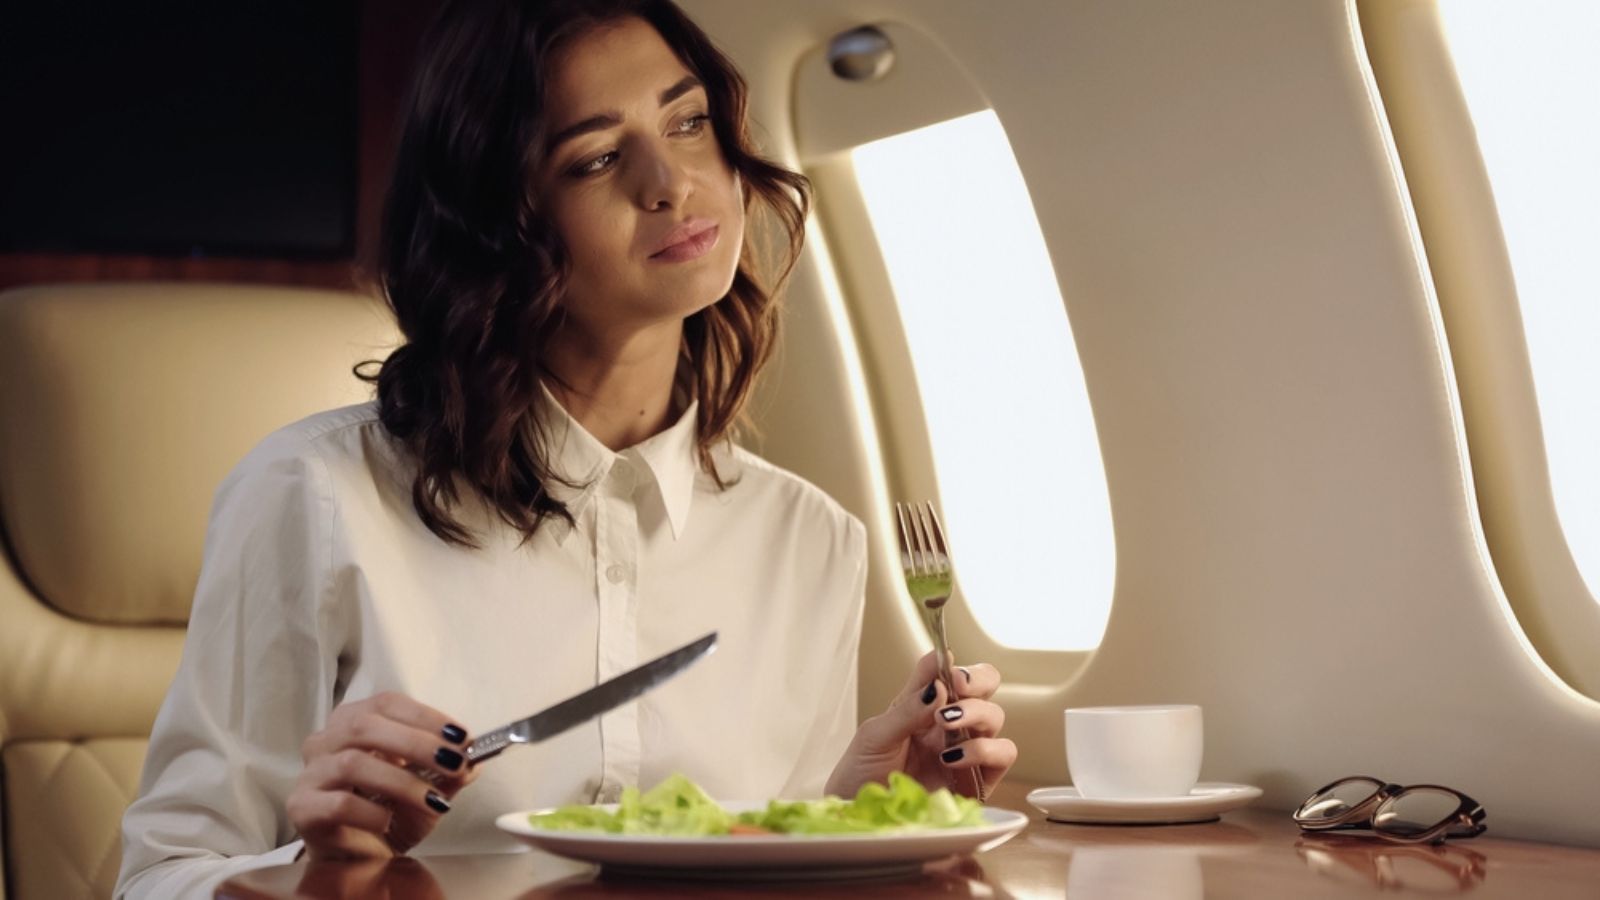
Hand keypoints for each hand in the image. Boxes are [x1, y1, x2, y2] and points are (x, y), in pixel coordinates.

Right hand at [286, 692, 478, 860]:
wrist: (359, 856)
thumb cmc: (389, 811)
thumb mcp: (428, 788)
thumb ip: (448, 771)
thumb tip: (473, 760)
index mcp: (354, 721)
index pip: (388, 703)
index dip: (426, 717)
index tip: (460, 737)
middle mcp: (326, 740)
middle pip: (365, 726)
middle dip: (417, 743)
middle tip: (453, 763)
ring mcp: (310, 773)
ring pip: (352, 762)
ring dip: (402, 781)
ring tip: (433, 801)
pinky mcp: (302, 807)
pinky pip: (338, 803)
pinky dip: (372, 812)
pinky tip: (388, 822)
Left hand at [826, 651, 1016, 798]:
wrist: (858, 815)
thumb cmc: (862, 773)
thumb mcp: (875, 735)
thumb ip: (908, 708)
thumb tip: (937, 681)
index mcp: (924, 705)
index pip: (950, 672)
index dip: (953, 662)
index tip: (946, 664)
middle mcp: (949, 724)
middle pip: (984, 687)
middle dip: (978, 679)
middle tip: (957, 685)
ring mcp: (965, 750)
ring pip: (996, 717)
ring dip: (977, 712)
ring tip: (946, 723)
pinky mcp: (975, 781)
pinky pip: (1001, 757)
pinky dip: (984, 750)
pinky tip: (953, 756)